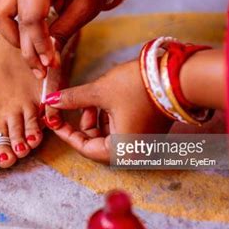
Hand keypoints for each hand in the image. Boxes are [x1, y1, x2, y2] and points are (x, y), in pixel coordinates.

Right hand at [0, 0, 111, 78]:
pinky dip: (6, 27)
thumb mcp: (83, 10)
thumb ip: (62, 34)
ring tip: (33, 53)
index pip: (32, 19)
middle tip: (43, 70)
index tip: (50, 65)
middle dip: (28, 50)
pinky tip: (22, 38)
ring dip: (12, 38)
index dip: (39, 45)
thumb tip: (49, 62)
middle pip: (14, 22)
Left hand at [44, 60, 172, 161]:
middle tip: (73, 104)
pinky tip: (104, 100)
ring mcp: (142, 143)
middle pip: (95, 143)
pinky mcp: (147, 132)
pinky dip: (109, 118)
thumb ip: (73, 99)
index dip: (65, 133)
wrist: (176, 74)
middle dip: (82, 123)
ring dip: (95, 119)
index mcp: (120, 151)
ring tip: (91, 98)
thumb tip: (51, 101)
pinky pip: (121, 130)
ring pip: (108, 136)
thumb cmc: (139, 86)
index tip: (53, 119)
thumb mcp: (100, 92)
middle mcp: (132, 153)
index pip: (84, 148)